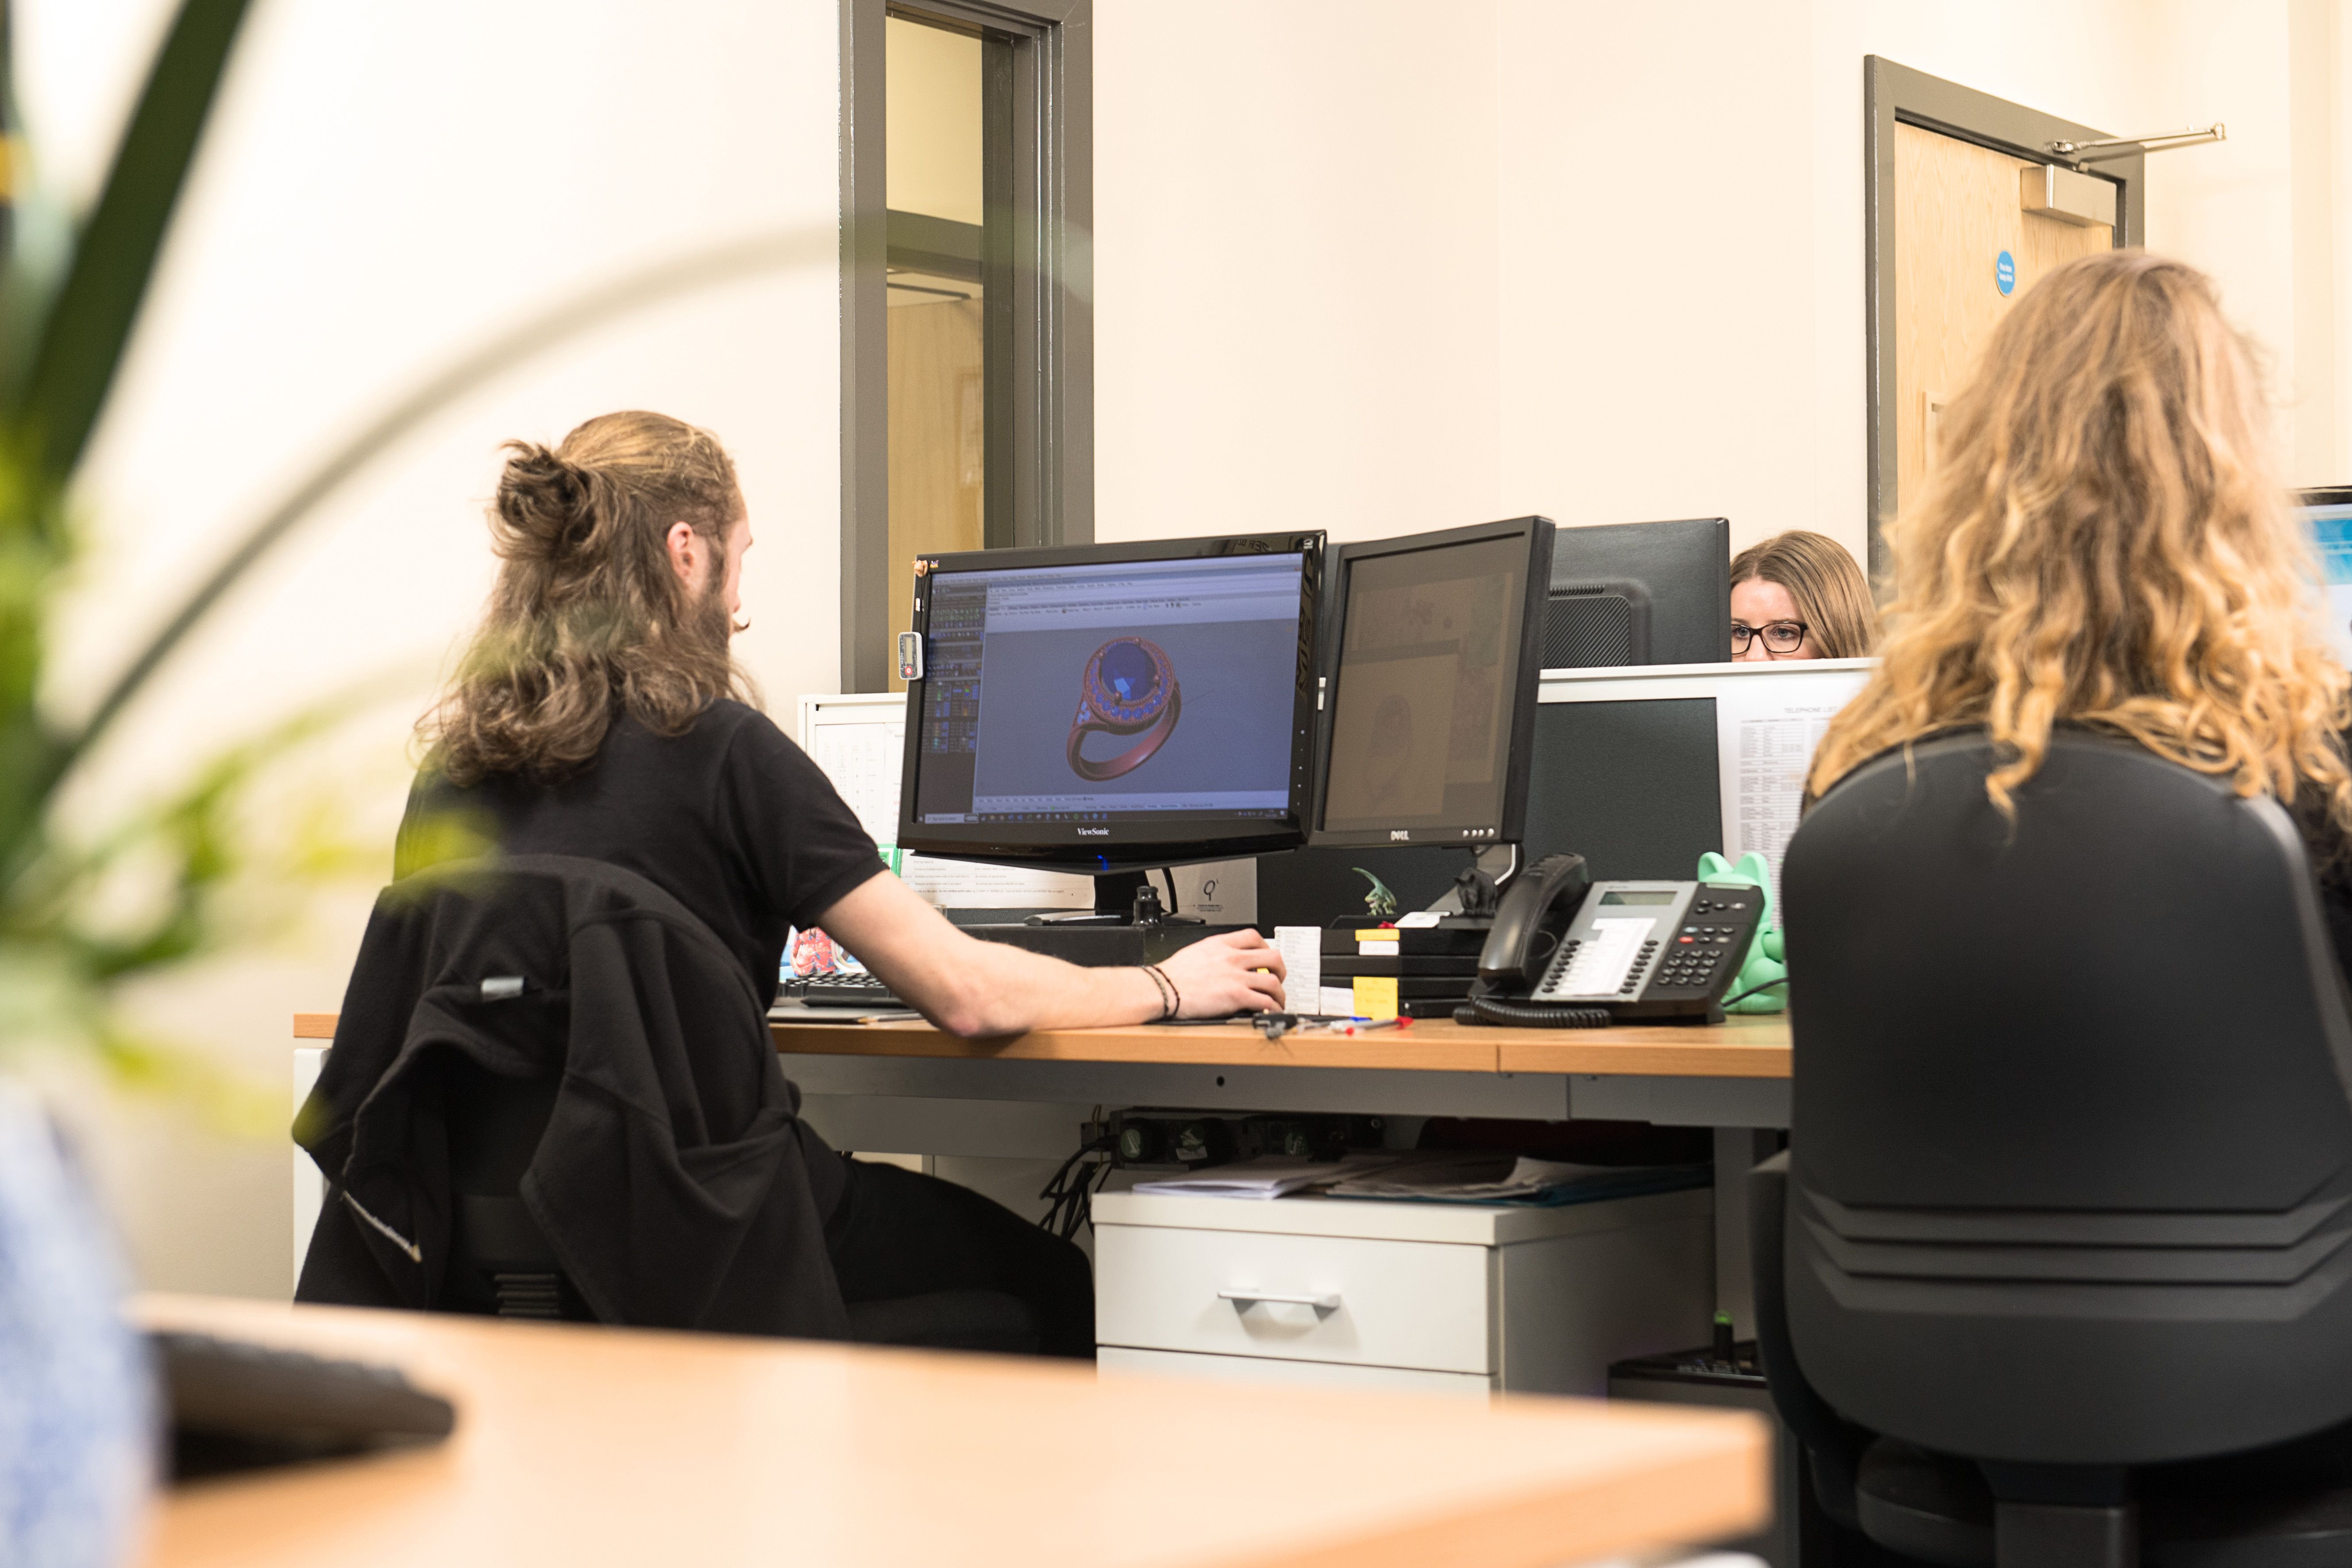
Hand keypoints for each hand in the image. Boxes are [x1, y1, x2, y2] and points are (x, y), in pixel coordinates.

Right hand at [1155, 930, 1286, 1016]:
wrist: (1162, 988)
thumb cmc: (1171, 975)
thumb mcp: (1195, 952)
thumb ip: (1212, 954)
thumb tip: (1220, 962)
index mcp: (1221, 944)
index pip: (1253, 936)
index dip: (1266, 947)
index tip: (1265, 957)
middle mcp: (1232, 958)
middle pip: (1272, 957)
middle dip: (1279, 970)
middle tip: (1277, 978)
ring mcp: (1236, 976)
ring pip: (1273, 981)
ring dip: (1279, 993)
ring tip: (1277, 1001)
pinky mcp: (1236, 996)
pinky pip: (1265, 1001)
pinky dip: (1272, 1008)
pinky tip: (1269, 1012)